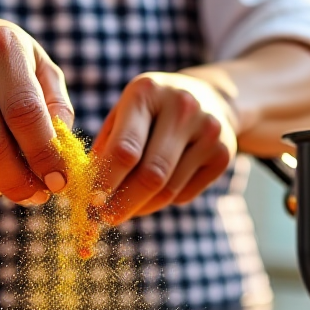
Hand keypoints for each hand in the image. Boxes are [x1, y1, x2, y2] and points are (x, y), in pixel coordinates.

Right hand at [0, 4, 75, 203]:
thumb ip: (56, 104)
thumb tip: (62, 152)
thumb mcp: (36, 64)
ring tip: (4, 189)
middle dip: (15, 180)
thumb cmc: (1, 59)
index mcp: (2, 45)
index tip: (58, 182)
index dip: (43, 155)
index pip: (23, 111)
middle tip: (32, 196)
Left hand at [92, 72, 238, 222]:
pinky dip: (162, 202)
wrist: (209, 98)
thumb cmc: (151, 110)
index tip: (91, 202)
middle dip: (124, 203)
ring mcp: (209, 130)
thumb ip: (105, 146)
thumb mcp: (124, 113)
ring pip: (168, 190)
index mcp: (147, 91)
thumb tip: (85, 190)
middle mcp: (182, 107)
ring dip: (141, 207)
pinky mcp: (224, 153)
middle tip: (106, 218)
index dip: (106, 182)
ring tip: (125, 209)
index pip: (125, 149)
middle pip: (150, 175)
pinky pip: (184, 194)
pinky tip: (153, 194)